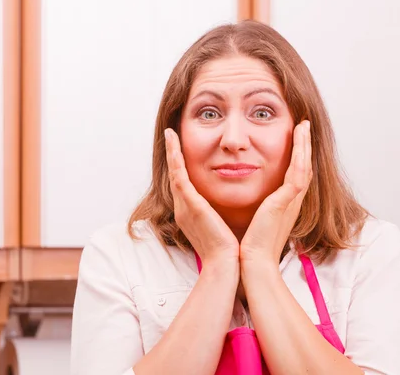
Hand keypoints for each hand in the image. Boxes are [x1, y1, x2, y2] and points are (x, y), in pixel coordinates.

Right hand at [165, 128, 239, 264]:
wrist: (226, 264)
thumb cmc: (228, 250)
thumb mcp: (222, 228)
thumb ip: (221, 216)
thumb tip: (229, 210)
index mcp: (191, 214)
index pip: (183, 185)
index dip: (179, 168)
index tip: (180, 152)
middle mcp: (183, 209)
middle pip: (175, 176)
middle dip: (172, 156)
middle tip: (170, 137)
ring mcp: (184, 206)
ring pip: (174, 172)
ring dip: (171, 152)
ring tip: (170, 134)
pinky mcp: (191, 205)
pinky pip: (179, 176)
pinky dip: (175, 158)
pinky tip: (174, 143)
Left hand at [240, 120, 312, 264]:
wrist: (253, 262)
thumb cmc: (253, 245)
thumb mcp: (259, 220)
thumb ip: (260, 208)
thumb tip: (254, 203)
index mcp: (285, 204)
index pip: (296, 174)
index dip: (298, 155)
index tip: (296, 138)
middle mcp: (292, 201)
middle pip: (304, 166)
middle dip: (305, 145)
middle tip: (304, 125)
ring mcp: (291, 201)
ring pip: (304, 166)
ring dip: (304, 144)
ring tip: (303, 126)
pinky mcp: (284, 202)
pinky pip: (297, 173)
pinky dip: (300, 154)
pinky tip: (299, 139)